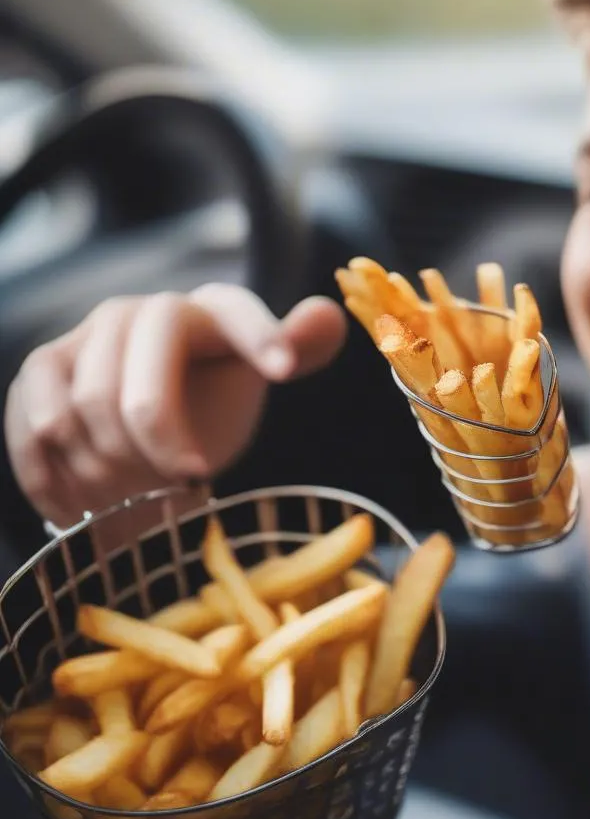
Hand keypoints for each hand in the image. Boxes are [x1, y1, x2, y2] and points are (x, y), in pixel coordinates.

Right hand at [4, 284, 345, 527]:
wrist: (150, 417)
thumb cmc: (216, 394)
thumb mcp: (264, 372)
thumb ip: (302, 346)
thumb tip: (328, 316)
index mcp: (210, 311)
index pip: (237, 314)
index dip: (260, 338)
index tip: (284, 372)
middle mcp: (141, 313)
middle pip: (135, 389)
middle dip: (159, 446)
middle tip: (186, 480)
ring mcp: (86, 338)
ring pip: (81, 414)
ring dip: (110, 469)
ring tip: (138, 489)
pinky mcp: (42, 371)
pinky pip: (32, 426)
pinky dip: (53, 477)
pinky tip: (80, 508)